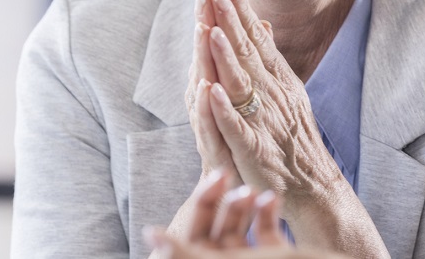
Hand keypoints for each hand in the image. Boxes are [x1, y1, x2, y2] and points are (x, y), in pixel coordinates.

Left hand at [146, 172, 288, 257]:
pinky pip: (265, 237)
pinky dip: (267, 216)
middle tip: (225, 174)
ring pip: (237, 234)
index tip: (210, 180)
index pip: (190, 245)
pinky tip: (273, 199)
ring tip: (254, 190)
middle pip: (212, 236)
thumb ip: (187, 254)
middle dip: (220, 205)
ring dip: (243, 208)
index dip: (198, 210)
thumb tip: (151, 235)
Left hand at [197, 0, 342, 212]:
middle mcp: (272, 96)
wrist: (312, 187)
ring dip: (225, 57)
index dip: (242, 13)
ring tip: (210, 30)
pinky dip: (222, 109)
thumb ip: (270, 59)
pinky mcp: (253, 150)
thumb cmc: (292, 138)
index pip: (258, 41)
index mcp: (278, 81)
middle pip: (247, 54)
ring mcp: (263, 122)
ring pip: (240, 84)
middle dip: (229, 23)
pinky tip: (209, 92)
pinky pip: (235, 127)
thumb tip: (262, 24)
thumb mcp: (287, 92)